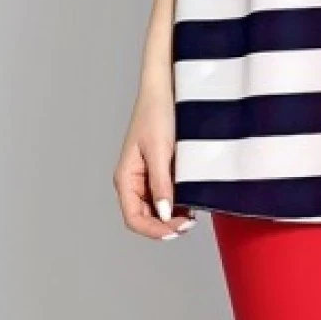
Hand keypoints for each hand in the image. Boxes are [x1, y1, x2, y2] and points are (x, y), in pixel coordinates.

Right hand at [114, 84, 199, 239]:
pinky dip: (180, 204)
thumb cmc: (157, 114)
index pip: (133, 218)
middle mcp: (134, 181)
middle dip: (166, 225)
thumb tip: (165, 214)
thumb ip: (162, 183)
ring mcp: (148, 178)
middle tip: (190, 224)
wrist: (166, 89)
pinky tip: (193, 202)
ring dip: (174, 217)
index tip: (177, 229)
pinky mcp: (162, 172)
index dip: (154, 230)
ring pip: (158, 210)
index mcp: (126, 178)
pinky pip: (168, 196)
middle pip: (146, 218)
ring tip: (193, 214)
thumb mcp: (160, 150)